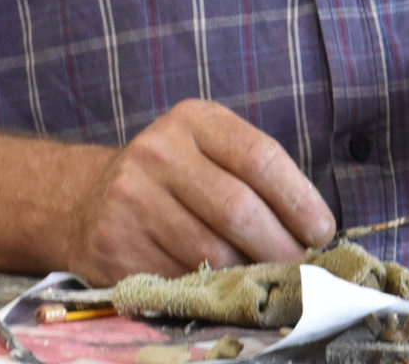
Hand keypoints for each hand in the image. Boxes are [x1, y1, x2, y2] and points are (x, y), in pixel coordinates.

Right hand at [66, 99, 336, 281]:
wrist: (87, 198)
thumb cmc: (170, 176)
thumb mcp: (206, 149)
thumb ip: (252, 173)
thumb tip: (310, 227)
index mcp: (193, 120)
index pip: (259, 157)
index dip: (298, 199)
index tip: (321, 230)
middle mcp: (159, 152)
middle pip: (239, 210)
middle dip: (280, 246)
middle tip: (300, 266)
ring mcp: (133, 198)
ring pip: (211, 252)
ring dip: (248, 274)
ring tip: (263, 277)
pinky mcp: (115, 245)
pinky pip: (179, 279)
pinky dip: (209, 289)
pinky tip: (220, 287)